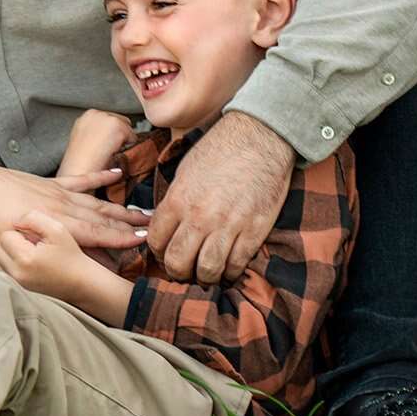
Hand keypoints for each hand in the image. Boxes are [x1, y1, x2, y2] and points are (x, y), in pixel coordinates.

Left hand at [0, 159, 147, 253]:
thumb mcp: (10, 241)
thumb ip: (38, 249)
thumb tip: (62, 263)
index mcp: (54, 223)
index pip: (95, 233)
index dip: (121, 238)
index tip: (144, 241)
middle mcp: (62, 207)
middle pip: (102, 217)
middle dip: (129, 224)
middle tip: (154, 228)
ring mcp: (58, 192)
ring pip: (96, 201)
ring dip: (121, 207)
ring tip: (144, 211)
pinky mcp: (50, 183)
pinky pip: (80, 180)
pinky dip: (100, 177)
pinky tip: (117, 174)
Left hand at [0, 210, 88, 301]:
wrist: (81, 282)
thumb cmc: (70, 254)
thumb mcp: (57, 229)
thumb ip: (33, 218)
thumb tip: (14, 222)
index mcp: (25, 258)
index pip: (5, 235)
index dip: (20, 232)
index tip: (34, 237)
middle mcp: (17, 273)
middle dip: (11, 242)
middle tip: (31, 244)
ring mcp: (16, 283)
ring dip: (9, 254)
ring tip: (29, 253)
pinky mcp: (17, 289)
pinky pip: (2, 271)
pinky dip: (10, 265)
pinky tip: (27, 263)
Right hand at [57, 109, 135, 180]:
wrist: (80, 170)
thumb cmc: (81, 161)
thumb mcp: (85, 139)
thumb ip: (96, 130)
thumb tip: (109, 133)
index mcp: (87, 115)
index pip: (109, 118)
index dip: (110, 132)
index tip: (105, 143)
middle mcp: (96, 113)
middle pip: (120, 120)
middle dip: (118, 133)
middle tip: (108, 148)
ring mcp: (107, 118)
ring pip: (127, 127)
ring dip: (122, 139)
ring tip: (108, 150)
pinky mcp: (117, 126)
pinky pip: (133, 137)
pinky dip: (127, 146)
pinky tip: (113, 151)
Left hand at [148, 112, 291, 282]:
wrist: (260, 138)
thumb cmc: (220, 150)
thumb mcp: (185, 171)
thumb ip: (174, 201)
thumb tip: (164, 224)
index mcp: (178, 200)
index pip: (156, 241)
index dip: (157, 253)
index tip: (165, 254)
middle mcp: (199, 217)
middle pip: (177, 263)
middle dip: (177, 272)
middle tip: (183, 270)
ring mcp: (228, 226)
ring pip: (207, 271)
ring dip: (204, 277)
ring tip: (205, 273)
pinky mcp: (254, 231)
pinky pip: (236, 265)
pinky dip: (230, 272)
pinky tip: (228, 266)